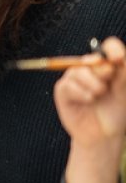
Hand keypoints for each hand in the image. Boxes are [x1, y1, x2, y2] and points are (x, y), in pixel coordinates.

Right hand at [54, 37, 125, 182]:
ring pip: (79, 71)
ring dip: (92, 85)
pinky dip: (81, 93)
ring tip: (98, 97)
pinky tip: (88, 101)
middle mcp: (89, 69)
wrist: (103, 135)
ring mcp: (74, 79)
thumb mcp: (124, 91)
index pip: (108, 47)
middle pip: (92, 59)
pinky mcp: (63, 90)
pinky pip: (69, 85)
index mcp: (107, 66)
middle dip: (102, 72)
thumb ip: (122, 72)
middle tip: (107, 86)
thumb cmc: (116, 112)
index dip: (112, 49)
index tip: (119, 59)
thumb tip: (116, 58)